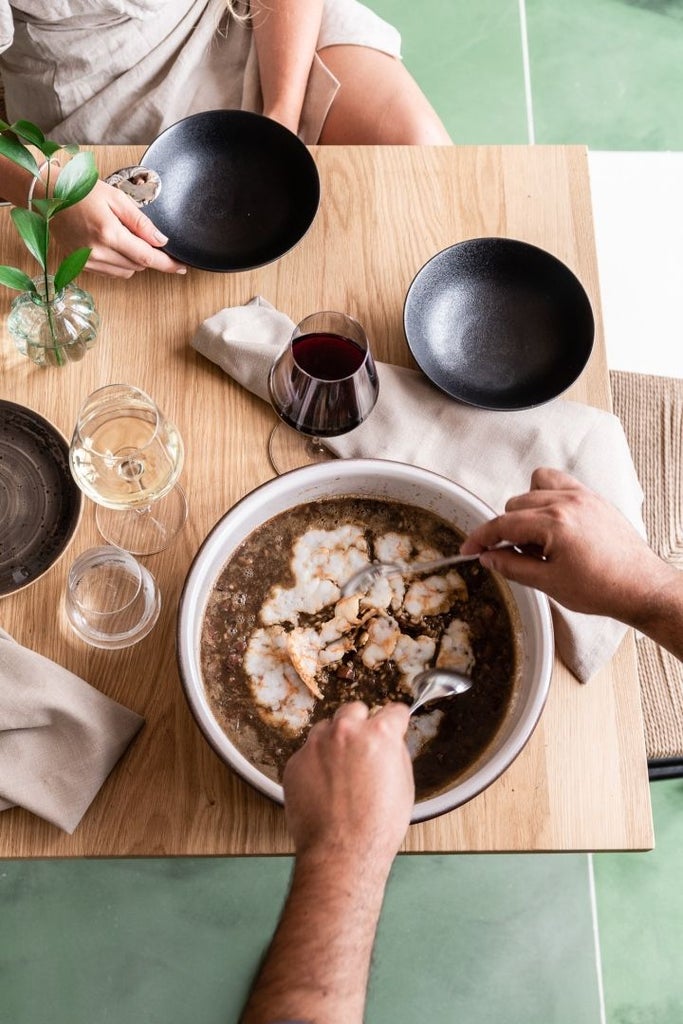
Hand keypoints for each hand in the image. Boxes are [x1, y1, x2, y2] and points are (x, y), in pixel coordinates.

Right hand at [51, 179, 186, 277]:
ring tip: (120, 236)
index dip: (167, 264)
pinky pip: (111, 272)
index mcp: (109, 233)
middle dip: (146, 254)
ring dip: (133, 260)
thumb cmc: (80, 192)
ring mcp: (88, 262)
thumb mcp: (115, 198)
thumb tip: (161, 240)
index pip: (147, 257)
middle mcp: (98, 252)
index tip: (181, 266)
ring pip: (126, 272)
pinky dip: (118, 263)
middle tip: (140, 235)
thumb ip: (140, 222)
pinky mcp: (81, 266)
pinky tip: (110, 245)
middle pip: (138, 265)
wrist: (48, 197)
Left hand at [283, 701, 413, 872]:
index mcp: (378, 734)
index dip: (395, 720)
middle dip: (360, 725)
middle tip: (362, 748)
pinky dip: (315, 764)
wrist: (342, 852)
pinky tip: (324, 787)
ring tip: (340, 773)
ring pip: (326, 729)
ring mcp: (316, 745)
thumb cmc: (375, 827)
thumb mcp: (404, 786)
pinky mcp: (295, 761)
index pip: (392, 711)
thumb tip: (391, 743)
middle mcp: (345, 731)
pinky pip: (307, 753)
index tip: (393, 723)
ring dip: (334, 742)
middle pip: (354, 710)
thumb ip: (395, 754)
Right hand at [459, 467, 672, 625]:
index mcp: (554, 524)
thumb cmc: (604, 588)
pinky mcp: (594, 498)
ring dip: (526, 510)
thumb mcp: (549, 584)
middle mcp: (568, 502)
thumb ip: (513, 566)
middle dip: (508, 530)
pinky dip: (547, 496)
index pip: (503, 524)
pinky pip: (559, 483)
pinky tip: (552, 522)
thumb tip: (489, 557)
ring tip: (537, 539)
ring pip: (534, 488)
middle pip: (515, 505)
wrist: (641, 588)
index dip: (481, 538)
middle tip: (517, 556)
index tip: (470, 548)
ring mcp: (583, 497)